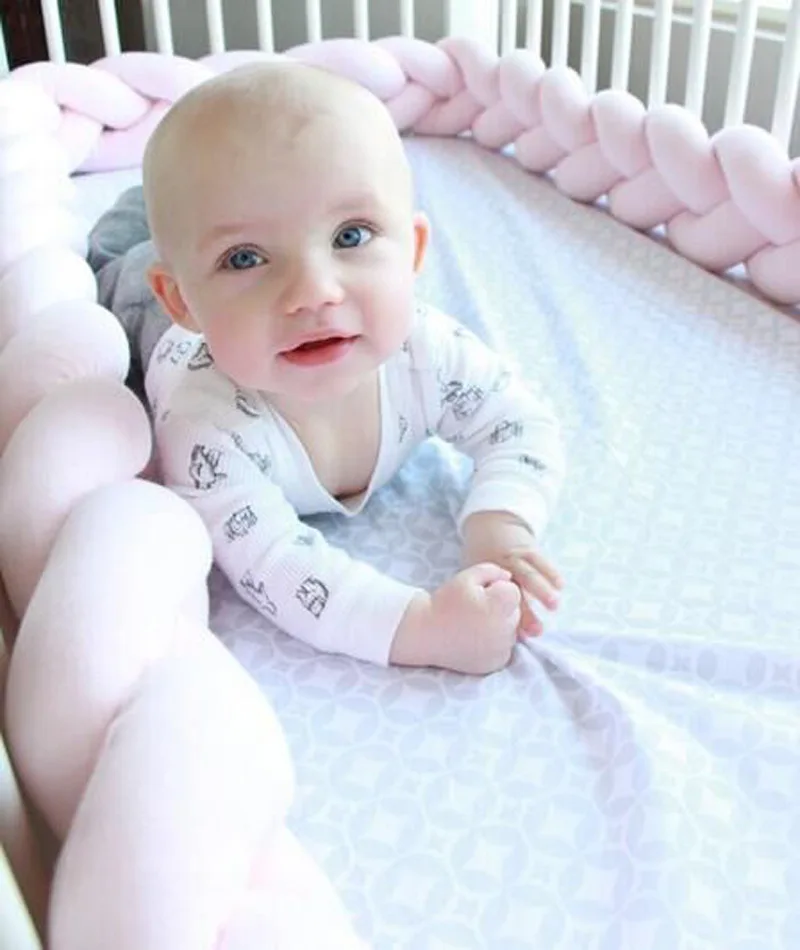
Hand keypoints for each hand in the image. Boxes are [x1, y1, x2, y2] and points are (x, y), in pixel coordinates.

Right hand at [390, 563, 520, 674]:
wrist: (425, 634)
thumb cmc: (445, 602)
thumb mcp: (466, 577)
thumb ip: (492, 570)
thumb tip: (509, 577)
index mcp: (498, 606)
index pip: (513, 592)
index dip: (496, 589)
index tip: (478, 594)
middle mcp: (504, 629)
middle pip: (515, 611)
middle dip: (500, 608)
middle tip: (475, 610)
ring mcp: (501, 649)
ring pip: (511, 630)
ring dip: (499, 625)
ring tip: (474, 624)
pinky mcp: (497, 662)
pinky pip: (505, 647)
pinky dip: (495, 643)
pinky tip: (475, 638)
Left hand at [461, 511, 563, 639]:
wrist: (490, 525)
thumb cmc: (483, 560)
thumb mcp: (477, 576)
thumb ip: (489, 601)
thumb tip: (501, 635)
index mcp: (483, 578)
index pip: (494, 600)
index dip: (505, 619)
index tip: (516, 637)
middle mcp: (498, 568)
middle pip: (513, 592)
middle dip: (526, 611)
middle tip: (538, 630)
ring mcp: (514, 557)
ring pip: (528, 574)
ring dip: (542, 591)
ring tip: (554, 606)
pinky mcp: (528, 548)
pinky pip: (540, 560)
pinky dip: (551, 572)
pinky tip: (561, 585)